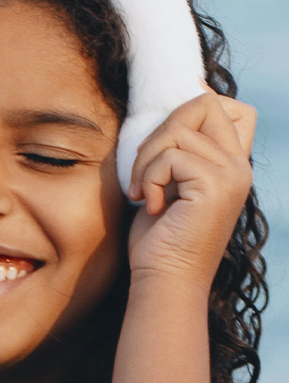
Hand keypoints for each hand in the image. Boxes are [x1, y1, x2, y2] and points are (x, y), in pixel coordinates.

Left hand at [126, 91, 255, 291]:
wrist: (165, 280)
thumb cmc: (159, 240)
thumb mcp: (170, 187)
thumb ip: (176, 154)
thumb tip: (171, 113)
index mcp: (232, 165)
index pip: (235, 109)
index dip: (201, 101)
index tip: (166, 123)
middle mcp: (239, 166)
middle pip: (205, 104)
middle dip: (160, 130)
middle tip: (143, 170)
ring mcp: (231, 174)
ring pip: (178, 131)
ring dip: (146, 161)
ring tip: (143, 193)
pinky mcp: (215, 185)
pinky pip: (170, 157)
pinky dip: (149, 179)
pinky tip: (151, 205)